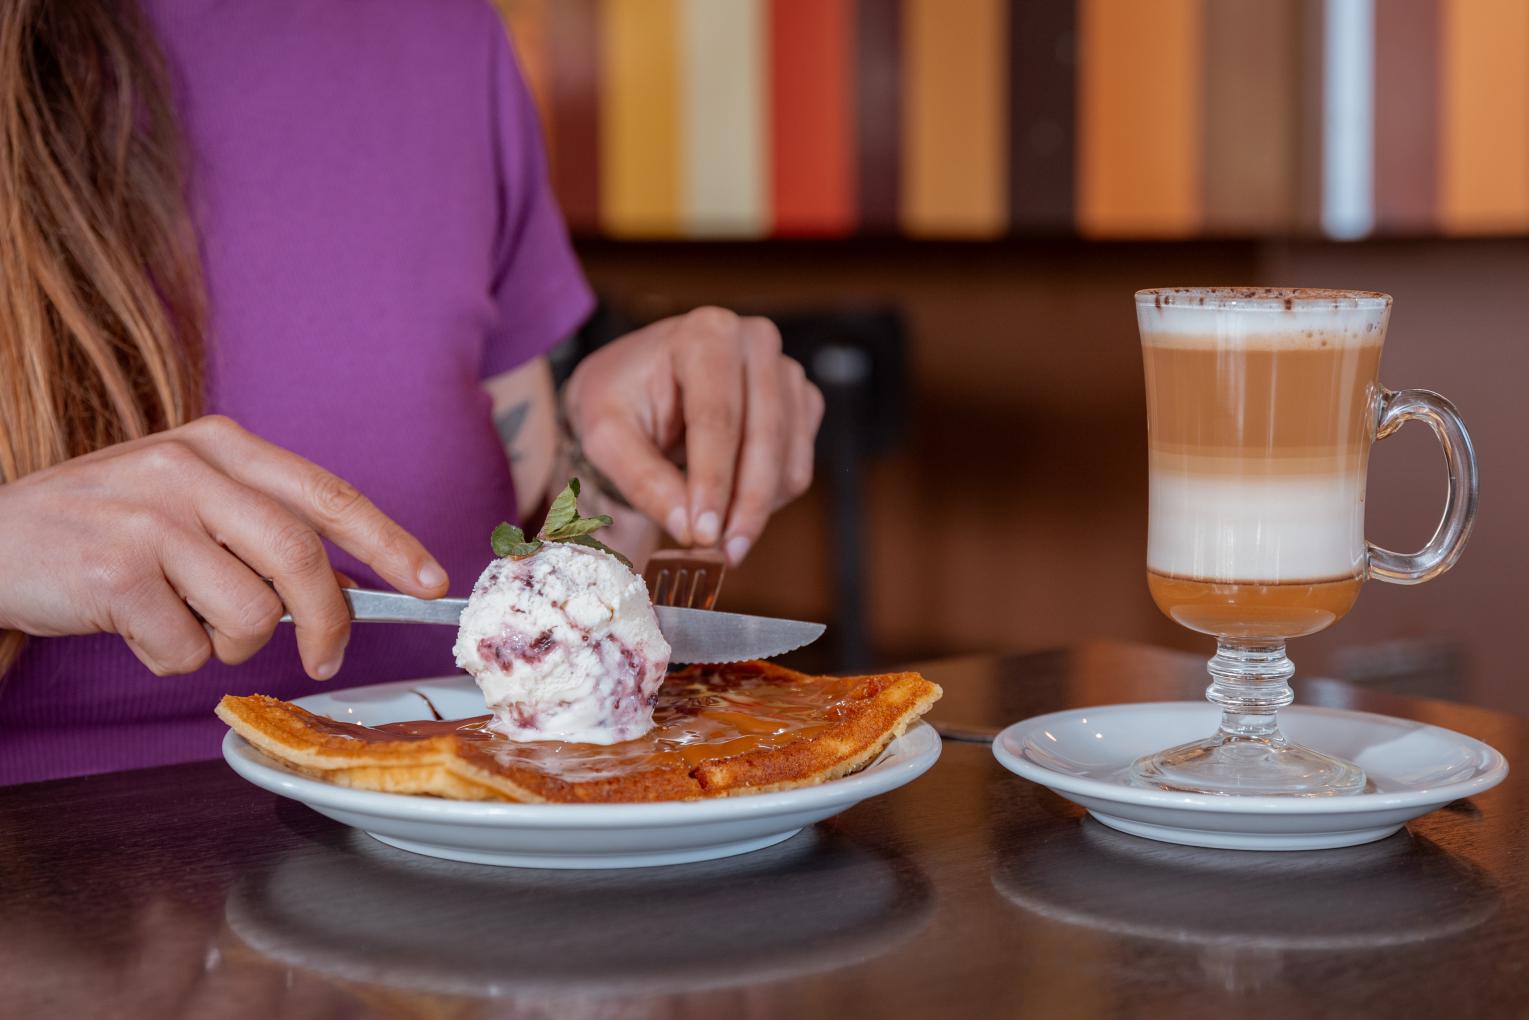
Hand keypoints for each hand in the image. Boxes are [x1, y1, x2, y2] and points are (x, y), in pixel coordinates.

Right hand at [0, 415, 446, 678]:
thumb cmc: (100, 527)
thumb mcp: (185, 501)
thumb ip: (261, 528)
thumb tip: (351, 586)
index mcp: (219, 444)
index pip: (328, 494)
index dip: (389, 542)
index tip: (431, 581)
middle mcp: (188, 468)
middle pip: (302, 558)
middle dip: (328, 621)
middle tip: (328, 658)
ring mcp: (149, 517)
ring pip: (250, 614)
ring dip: (233, 644)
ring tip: (187, 623)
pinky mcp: (115, 573)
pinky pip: (186, 648)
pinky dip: (174, 659)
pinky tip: (136, 628)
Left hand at [562, 307, 824, 563]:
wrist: (636, 386)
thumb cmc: (619, 402)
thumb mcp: (607, 437)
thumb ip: (643, 479)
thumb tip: (689, 529)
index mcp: (705, 334)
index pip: (718, 417)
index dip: (713, 482)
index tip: (703, 534)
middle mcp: (755, 341)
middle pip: (763, 437)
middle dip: (743, 504)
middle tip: (721, 553)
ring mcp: (785, 371)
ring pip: (788, 459)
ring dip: (756, 508)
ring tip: (717, 536)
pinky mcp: (801, 402)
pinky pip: (798, 466)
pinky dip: (769, 499)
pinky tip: (732, 504)